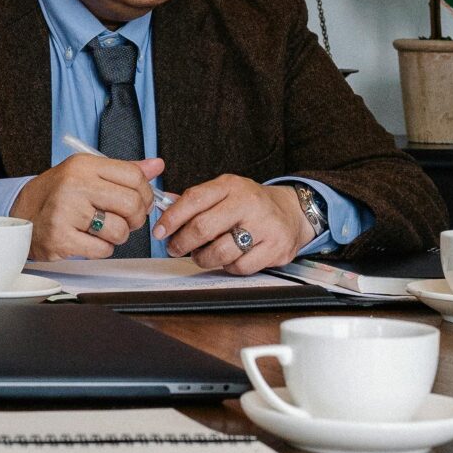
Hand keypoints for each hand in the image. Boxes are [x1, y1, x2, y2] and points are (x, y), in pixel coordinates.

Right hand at [13, 153, 166, 258]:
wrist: (20, 215)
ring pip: (119, 231)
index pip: (134, 176)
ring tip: (103, 231)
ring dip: (117, 236)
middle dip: (136, 218)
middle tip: (126, 221)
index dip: (146, 193)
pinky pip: (102, 250)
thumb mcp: (86, 174)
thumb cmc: (57, 195)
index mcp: (84, 166)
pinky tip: (88, 240)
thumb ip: (123, 171)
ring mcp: (67, 212)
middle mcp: (75, 185)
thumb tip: (157, 165)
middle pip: (131, 204)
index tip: (141, 202)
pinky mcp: (61, 238)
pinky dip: (101, 250)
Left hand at [158, 176, 307, 273]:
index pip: (194, 199)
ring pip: (220, 252)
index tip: (160, 231)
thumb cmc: (251, 204)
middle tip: (175, 248)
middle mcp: (248, 203)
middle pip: (203, 227)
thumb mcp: (225, 192)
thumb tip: (164, 209)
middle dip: (182, 243)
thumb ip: (196, 200)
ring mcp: (264, 226)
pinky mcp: (275, 248)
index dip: (172, 218)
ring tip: (202, 255)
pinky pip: (240, 267)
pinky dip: (228, 267)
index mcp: (231, 185)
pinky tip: (229, 258)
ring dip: (203, 258)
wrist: (292, 212)